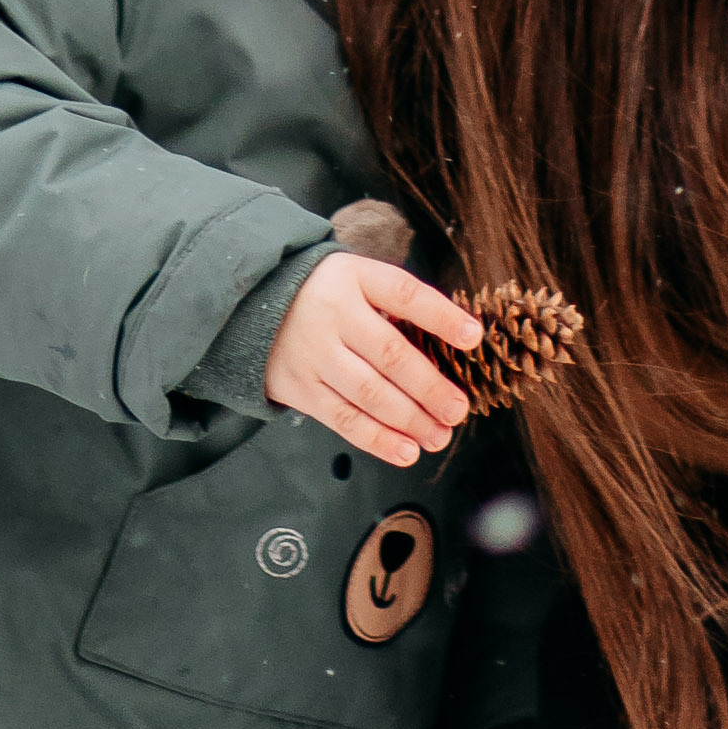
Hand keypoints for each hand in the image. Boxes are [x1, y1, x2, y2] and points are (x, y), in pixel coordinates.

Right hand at [264, 255, 480, 466]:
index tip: (473, 337)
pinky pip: (343, 419)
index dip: (441, 317)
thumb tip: (459, 340)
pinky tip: (406, 451)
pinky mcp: (299, 387)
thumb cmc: (327, 294)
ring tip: (439, 436)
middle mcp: (331, 314)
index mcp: (354, 278)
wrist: (254, 303)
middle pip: (390, 355)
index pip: (404, 294)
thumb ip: (399, 304)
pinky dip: (377, 439)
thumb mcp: (358, 279)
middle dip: (430, 388)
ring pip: (369, 393)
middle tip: (458, 410)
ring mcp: (313, 353)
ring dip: (410, 420)